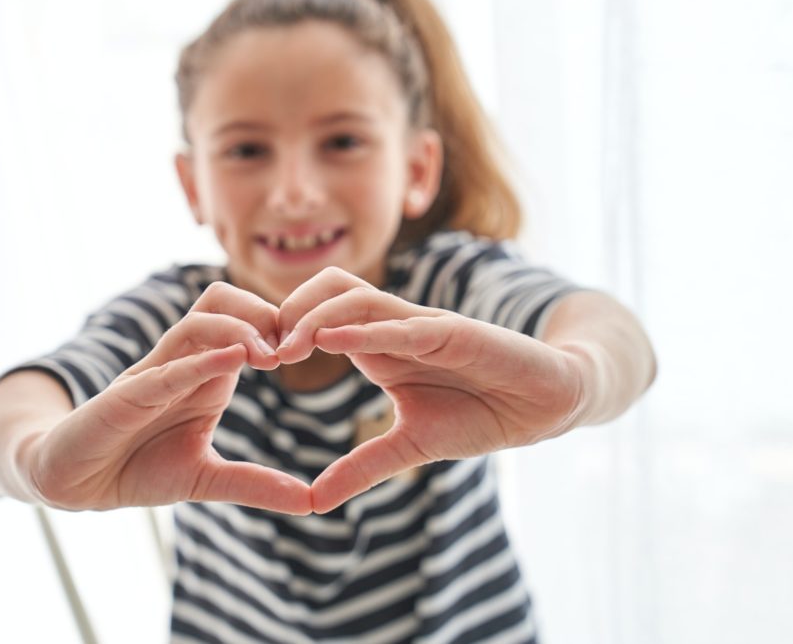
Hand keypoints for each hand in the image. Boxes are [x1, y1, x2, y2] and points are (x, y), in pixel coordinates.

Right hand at [25, 282, 311, 514]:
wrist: (74, 483)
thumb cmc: (137, 469)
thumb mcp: (206, 479)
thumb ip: (255, 484)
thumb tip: (310, 501)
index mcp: (205, 374)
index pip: (245, 323)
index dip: (281, 327)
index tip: (314, 351)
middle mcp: (181, 362)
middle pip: (222, 301)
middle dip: (263, 313)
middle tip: (296, 348)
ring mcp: (152, 374)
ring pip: (195, 323)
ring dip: (237, 331)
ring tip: (271, 357)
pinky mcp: (124, 396)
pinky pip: (163, 369)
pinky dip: (197, 362)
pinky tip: (231, 362)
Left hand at [276, 267, 583, 512]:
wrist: (543, 404)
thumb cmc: (479, 414)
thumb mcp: (409, 447)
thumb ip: (361, 467)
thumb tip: (313, 501)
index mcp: (378, 347)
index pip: (318, 319)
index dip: (282, 333)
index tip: (250, 364)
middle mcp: (394, 327)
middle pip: (328, 292)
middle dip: (287, 313)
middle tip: (259, 353)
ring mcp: (423, 324)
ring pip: (359, 297)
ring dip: (317, 317)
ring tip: (285, 346)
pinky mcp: (456, 331)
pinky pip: (406, 323)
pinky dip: (371, 327)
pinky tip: (338, 338)